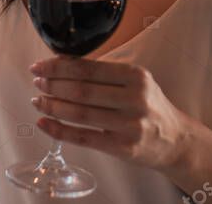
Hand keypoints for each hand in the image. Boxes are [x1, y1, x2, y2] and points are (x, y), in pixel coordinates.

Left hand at [29, 56, 192, 170]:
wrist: (175, 139)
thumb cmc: (149, 105)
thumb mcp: (136, 81)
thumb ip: (104, 73)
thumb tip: (61, 63)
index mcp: (137, 76)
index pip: (89, 68)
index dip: (59, 67)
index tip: (39, 65)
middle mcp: (135, 99)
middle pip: (82, 91)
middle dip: (52, 85)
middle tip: (36, 82)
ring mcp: (129, 126)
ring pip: (80, 114)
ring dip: (52, 106)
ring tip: (37, 101)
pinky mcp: (122, 148)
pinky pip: (83, 138)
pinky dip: (59, 131)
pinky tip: (44, 123)